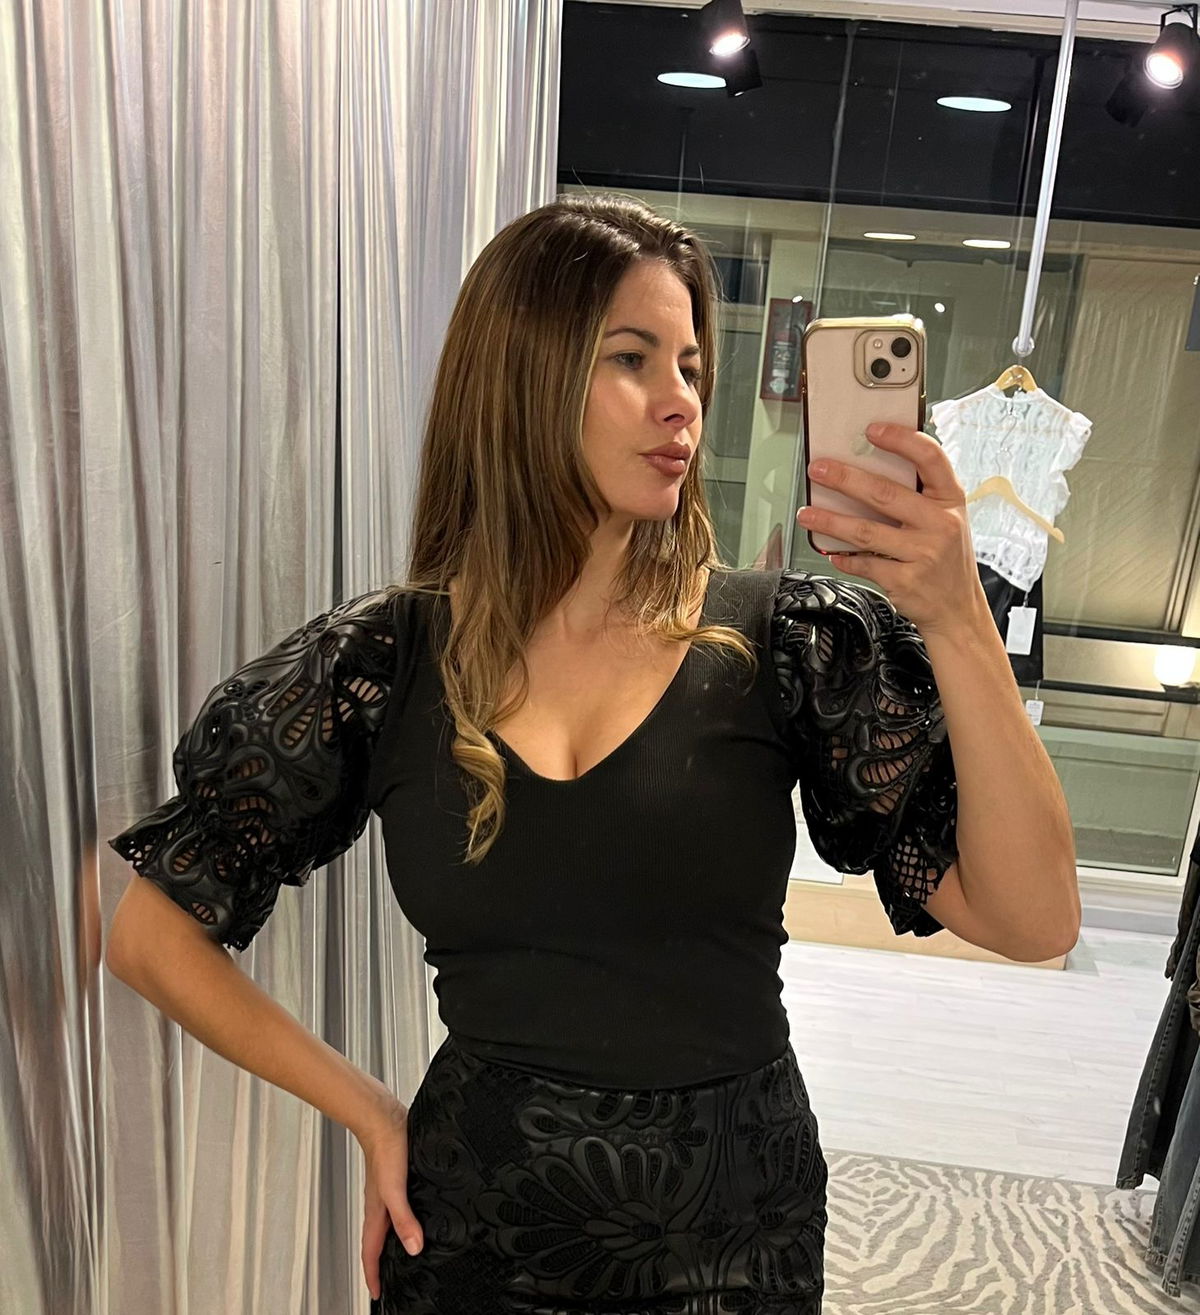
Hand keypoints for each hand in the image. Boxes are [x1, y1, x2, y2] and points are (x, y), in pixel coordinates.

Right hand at [356, 1098, 423, 1301]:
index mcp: (376, 1212)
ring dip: (390, 1242)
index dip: (373, 1275)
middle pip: (377, 1242)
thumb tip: (413, 1247)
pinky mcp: (397, 1178)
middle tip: (387, 1281)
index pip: (371, 1252)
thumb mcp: (395, 1189)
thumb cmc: (386, 1149)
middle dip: (380, 1264)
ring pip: (387, 1225)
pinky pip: (397, 1208)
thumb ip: (403, 1218)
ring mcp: (388, 1192)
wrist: (384, 1117)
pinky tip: (415, 1214)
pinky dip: (402, 1219)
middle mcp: (380, 1205)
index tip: (377, 1294)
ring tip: (400, 1255)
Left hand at [796, 422, 986, 633]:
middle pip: (885, 493)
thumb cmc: (946, 559)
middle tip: (819, 470)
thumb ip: (918, 497)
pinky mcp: (904, 580)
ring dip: (830, 521)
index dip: (901, 440)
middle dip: (845, 479)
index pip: (930, 458)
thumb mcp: (946, 520)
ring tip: (808, 514)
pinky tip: (832, 551)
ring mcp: (923, 554)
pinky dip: (843, 557)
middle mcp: (940, 524)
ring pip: (865, 531)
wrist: (958, 609)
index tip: (872, 430)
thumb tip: (865, 472)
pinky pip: (863, 563)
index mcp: (951, 500)